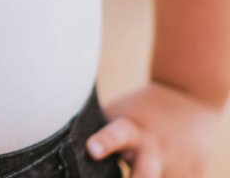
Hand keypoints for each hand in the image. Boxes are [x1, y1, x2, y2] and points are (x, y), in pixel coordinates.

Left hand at [86, 80, 221, 176]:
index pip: (117, 135)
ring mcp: (177, 165)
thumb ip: (98, 132)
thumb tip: (68, 150)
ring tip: (143, 164)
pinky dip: (163, 177)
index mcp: (131, 130)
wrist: (188, 94)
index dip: (104, 143)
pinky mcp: (194, 175)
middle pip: (145, 175)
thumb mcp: (118, 113)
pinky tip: (162, 168)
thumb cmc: (139, 109)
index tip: (91, 150)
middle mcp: (155, 149)